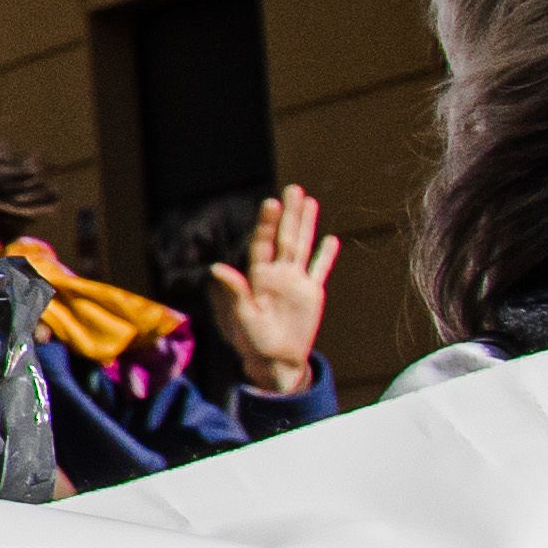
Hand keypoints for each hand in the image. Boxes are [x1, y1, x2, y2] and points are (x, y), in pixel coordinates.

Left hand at [205, 183, 339, 390]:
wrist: (275, 359)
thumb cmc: (253, 339)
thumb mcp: (243, 316)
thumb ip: (234, 291)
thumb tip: (216, 268)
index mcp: (260, 276)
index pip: (264, 244)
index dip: (267, 224)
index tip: (271, 202)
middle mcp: (278, 273)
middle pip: (285, 238)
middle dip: (290, 214)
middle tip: (294, 189)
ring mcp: (296, 281)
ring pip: (302, 246)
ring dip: (306, 225)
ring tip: (309, 201)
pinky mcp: (312, 293)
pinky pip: (320, 270)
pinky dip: (326, 255)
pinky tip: (331, 239)